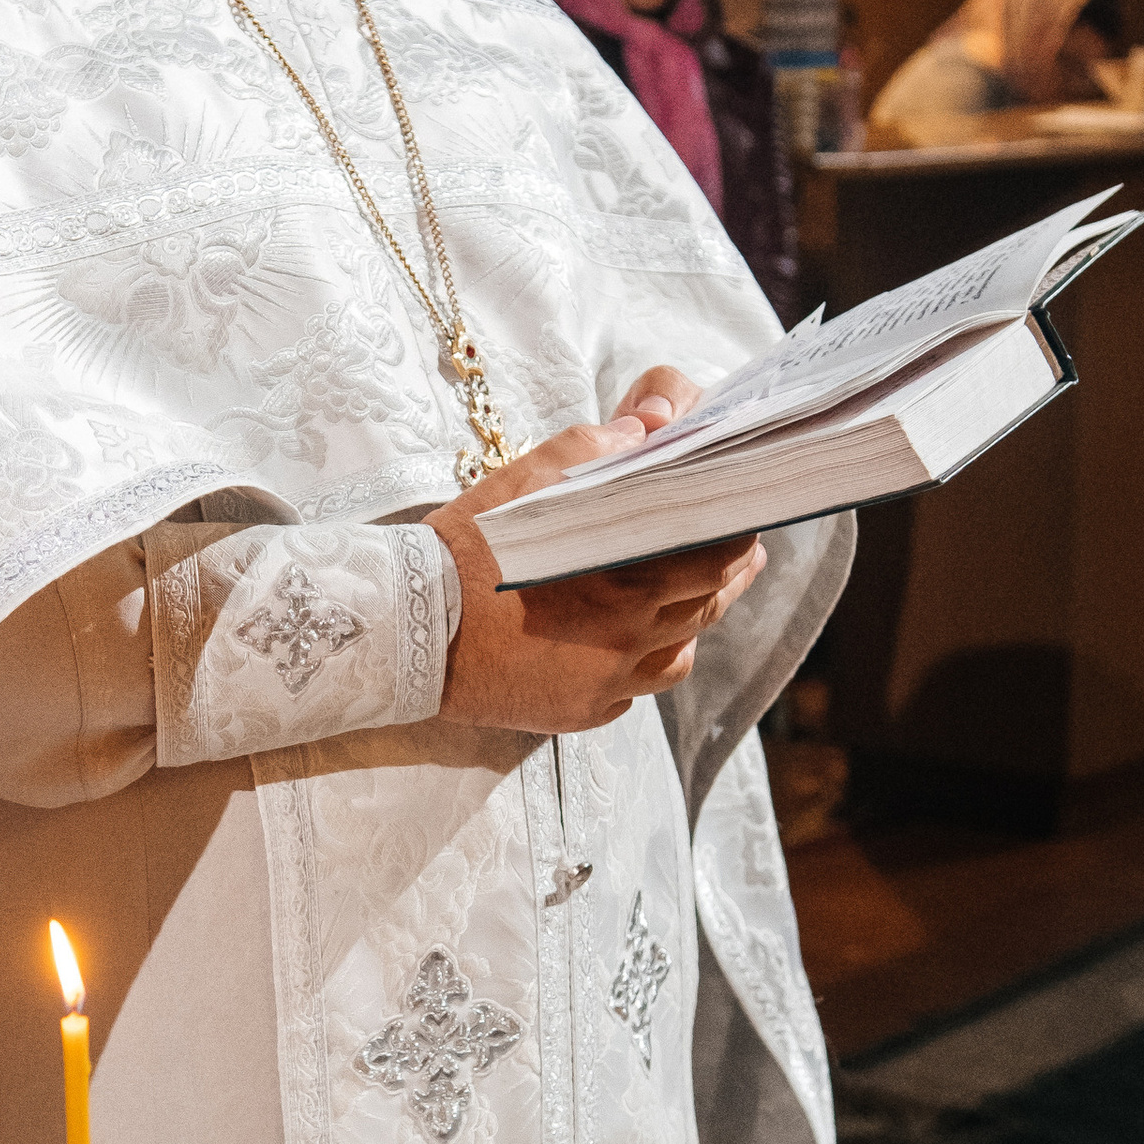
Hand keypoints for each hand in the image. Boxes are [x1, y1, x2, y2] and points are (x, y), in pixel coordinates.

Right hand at [430, 368, 762, 735]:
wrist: (401, 635)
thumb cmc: (459, 554)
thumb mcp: (521, 486)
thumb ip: (588, 451)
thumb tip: (641, 429)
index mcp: (626, 583)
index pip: (716, 559)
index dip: (736, 535)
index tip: (742, 517)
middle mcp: (628, 643)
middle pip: (706, 607)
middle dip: (728, 574)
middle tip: (741, 550)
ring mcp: (605, 686)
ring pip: (676, 656)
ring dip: (688, 624)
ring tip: (686, 596)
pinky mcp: (578, 714)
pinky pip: (631, 691)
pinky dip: (638, 665)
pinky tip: (623, 642)